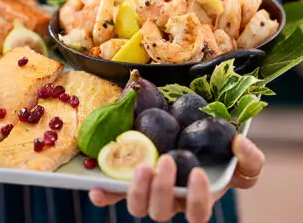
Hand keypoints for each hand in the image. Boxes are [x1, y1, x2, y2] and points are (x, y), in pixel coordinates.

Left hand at [89, 135, 263, 222]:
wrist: (187, 134)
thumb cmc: (216, 154)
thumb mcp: (239, 157)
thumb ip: (250, 159)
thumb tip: (239, 145)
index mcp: (195, 201)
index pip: (198, 214)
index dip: (197, 201)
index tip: (197, 174)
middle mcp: (169, 201)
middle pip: (161, 212)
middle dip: (162, 190)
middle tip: (165, 161)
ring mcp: (145, 193)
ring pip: (137, 206)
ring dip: (136, 189)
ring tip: (140, 164)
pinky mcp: (125, 182)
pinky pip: (111, 195)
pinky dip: (103, 195)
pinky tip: (97, 187)